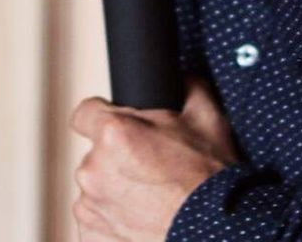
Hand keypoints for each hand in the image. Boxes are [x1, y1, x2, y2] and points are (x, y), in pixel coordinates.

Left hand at [71, 78, 237, 241]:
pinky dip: (113, 223)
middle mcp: (92, 169)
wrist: (216, 234)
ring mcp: (89, 207)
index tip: (119, 129)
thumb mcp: (208, 120)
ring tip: (151, 200)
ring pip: (95, 189)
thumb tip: (182, 77)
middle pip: (95, 154)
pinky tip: (142, 221)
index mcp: (113, 133)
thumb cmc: (211, 180)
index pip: (85, 113)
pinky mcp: (91, 237)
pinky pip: (96, 222)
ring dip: (115, 192)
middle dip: (117, 159)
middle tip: (150, 170)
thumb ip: (187, 88)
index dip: (103, 118)